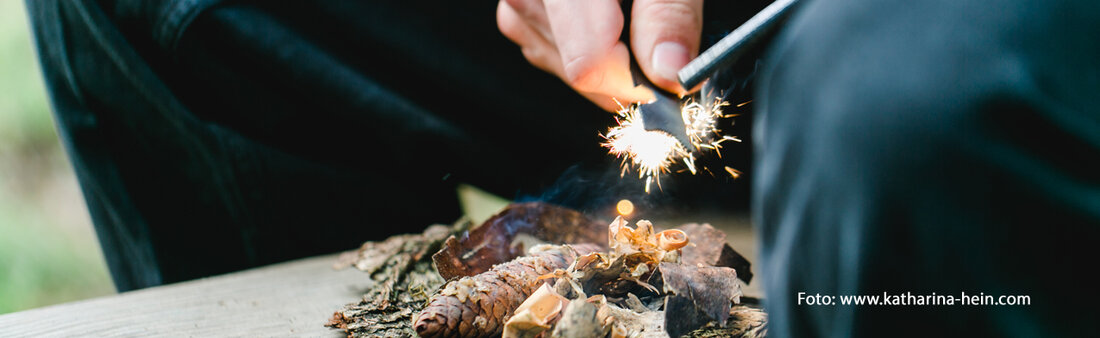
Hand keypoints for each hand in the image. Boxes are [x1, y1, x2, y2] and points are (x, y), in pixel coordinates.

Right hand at [497, 0, 702, 110]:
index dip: (638, 79)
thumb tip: (670, 70)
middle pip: (577, 69)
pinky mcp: (516, 10)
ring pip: (563, 67)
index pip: (589, 61)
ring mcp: (516, 1)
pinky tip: (604, 15)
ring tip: (627, 11)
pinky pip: (550, 52)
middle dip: (626, 68)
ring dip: (607, 57)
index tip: (669, 74)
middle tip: (655, 36)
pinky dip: (585, 45)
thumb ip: (669, 11)